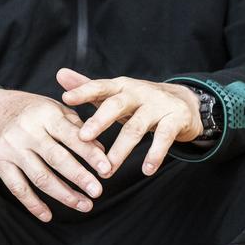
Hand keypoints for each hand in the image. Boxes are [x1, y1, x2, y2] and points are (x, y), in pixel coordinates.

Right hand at [0, 87, 111, 221]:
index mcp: (44, 113)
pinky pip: (17, 188)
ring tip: (84, 205)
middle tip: (98, 192)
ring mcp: (11, 147)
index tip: (106, 169)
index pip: (71, 136)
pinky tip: (48, 215)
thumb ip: (76, 126)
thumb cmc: (29, 110)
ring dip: (63, 194)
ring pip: (39, 176)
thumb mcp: (52, 108)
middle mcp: (27, 130)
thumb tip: (100, 150)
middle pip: (56, 158)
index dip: (90, 153)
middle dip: (79, 176)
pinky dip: (32, 204)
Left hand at [57, 68, 202, 176]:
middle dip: (99, 121)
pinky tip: (146, 170)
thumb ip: (88, 86)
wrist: (185, 102)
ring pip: (136, 127)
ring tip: (107, 169)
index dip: (83, 91)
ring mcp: (158, 105)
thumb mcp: (115, 93)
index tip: (65, 99)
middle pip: (116, 105)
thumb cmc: (140, 101)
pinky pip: (164, 138)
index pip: (100, 86)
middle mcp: (138, 92)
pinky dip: (155, 154)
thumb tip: (59, 74)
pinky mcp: (175, 119)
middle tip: (82, 138)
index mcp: (121, 85)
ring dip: (120, 150)